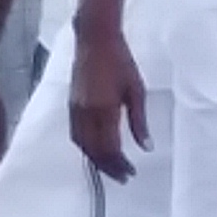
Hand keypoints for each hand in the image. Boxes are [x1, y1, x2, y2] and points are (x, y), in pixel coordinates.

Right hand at [64, 21, 152, 181]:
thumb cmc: (121, 61)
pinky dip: (86, 147)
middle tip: (123, 177)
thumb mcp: (137, 90)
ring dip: (96, 160)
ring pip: (82, 145)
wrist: (95, 39)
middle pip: (94, 151)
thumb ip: (139, 121)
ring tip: (110, 168)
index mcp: (104, 110)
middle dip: (108, 167)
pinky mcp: (71, 105)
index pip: (110, 147)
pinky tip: (96, 150)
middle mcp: (86, 113)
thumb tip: (146, 146)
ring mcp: (75, 109)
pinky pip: (76, 134)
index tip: (131, 173)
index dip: (119, 164)